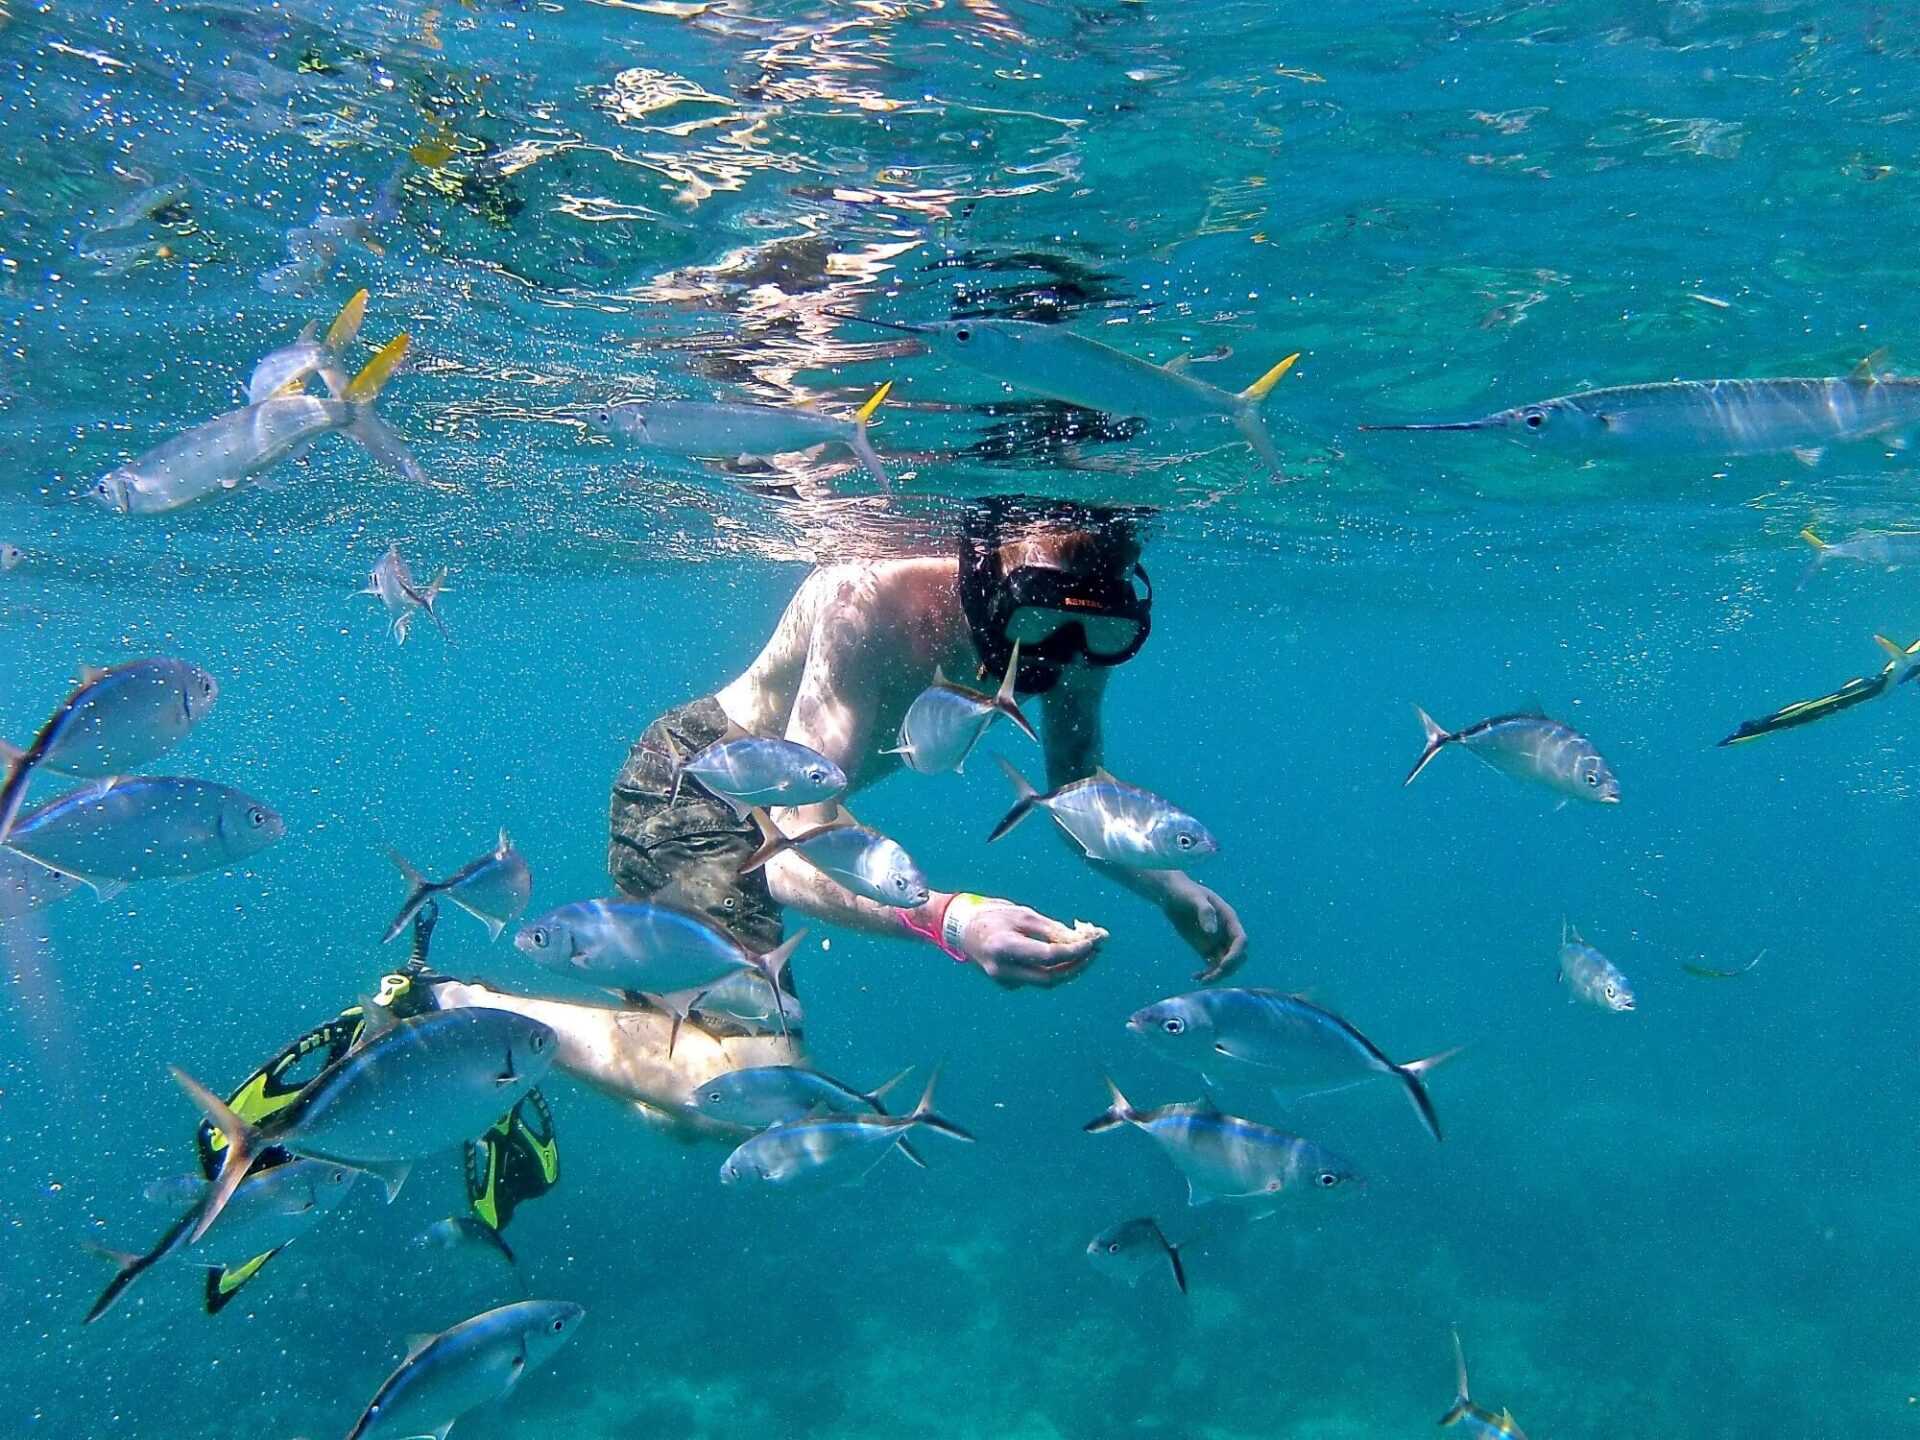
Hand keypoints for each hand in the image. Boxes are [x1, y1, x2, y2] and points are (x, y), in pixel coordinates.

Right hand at [951, 896, 1107, 988]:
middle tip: (1095, 952)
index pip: (1049, 956)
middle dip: (1077, 966)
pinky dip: (1053, 969)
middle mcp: (1003, 970)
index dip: (1075, 951)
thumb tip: (1080, 938)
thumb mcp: (1022, 914)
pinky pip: (1036, 978)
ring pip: (1045, 981)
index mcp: (1005, 947)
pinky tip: (1064, 956)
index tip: (1094, 941)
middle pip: (1050, 978)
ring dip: (1068, 969)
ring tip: (1087, 953)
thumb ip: (1050, 929)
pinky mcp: (1007, 983)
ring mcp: (1004, 980)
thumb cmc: (993, 915)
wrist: (961, 930)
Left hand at [1165, 882, 1245, 982]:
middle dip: (1227, 968)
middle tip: (1210, 976)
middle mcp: (1226, 933)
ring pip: (1224, 964)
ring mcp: (1216, 941)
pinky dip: (1206, 973)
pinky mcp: (1204, 948)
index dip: (1235, 955)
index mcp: (1229, 919)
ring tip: (1202, 979)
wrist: (1171, 894)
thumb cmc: (1185, 891)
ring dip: (1217, 974)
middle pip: (1236, 956)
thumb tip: (1213, 932)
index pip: (1241, 941)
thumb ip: (1205, 912)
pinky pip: (1211, 965)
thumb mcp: (1194, 897)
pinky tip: (1195, 976)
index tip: (1222, 965)